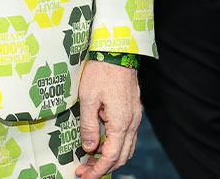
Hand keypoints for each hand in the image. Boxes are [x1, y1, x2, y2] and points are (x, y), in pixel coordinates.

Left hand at [75, 59, 140, 178]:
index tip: (85, 175)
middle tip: (85, 170)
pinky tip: (103, 143)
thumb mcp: (87, 98)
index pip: (112, 156)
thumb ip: (89, 125)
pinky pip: (127, 136)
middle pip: (122, 156)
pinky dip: (116, 145)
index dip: (98, 170)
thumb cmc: (100, 72)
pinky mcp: (133, 111)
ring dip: (111, 158)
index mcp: (121, 123)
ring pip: (127, 148)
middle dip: (104, 167)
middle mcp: (132, 123)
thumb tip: (89, 148)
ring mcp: (134, 117)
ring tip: (92, 160)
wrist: (117, 52)